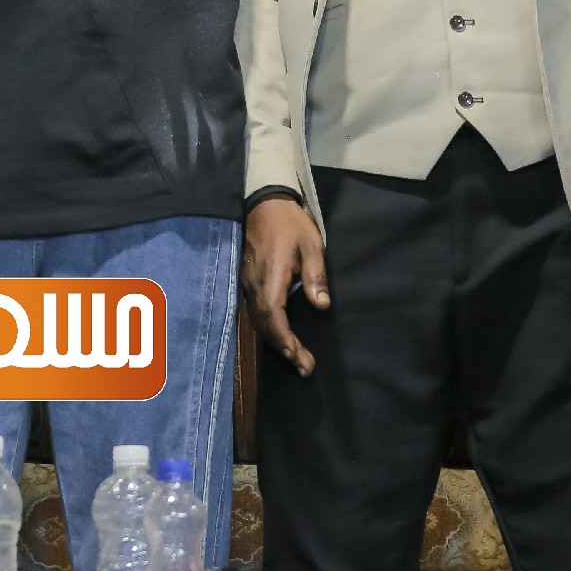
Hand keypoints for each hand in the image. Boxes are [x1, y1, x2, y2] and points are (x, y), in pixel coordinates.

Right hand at [242, 195, 327, 376]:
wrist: (264, 202)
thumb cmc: (291, 223)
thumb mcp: (311, 244)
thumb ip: (316, 275)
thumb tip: (321, 306)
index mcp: (271, 276)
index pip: (273, 317)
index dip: (285, 341)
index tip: (300, 359)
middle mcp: (255, 284)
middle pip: (265, 325)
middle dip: (284, 349)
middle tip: (305, 368)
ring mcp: (248, 282)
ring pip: (259, 320)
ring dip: (276, 341)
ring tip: (296, 358)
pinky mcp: (248, 280)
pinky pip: (256, 311)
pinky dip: (269, 328)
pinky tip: (281, 335)